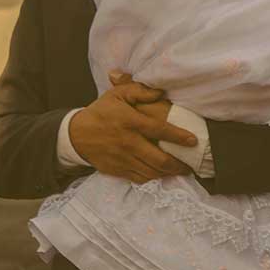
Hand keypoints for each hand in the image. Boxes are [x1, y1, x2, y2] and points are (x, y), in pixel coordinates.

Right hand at [69, 81, 195, 183]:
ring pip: (151, 172)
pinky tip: (161, 174)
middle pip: (158, 159)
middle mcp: (128, 143)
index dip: (178, 136)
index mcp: (130, 122)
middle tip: (190, 164)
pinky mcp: (118, 170)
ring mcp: (123, 159)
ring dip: (168, 173)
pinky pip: (140, 178)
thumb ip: (139, 91)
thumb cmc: (101, 112)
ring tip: (180, 171)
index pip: (159, 130)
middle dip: (178, 164)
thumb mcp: (117, 94)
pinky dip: (153, 178)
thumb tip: (161, 92)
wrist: (77, 135)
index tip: (193, 140)